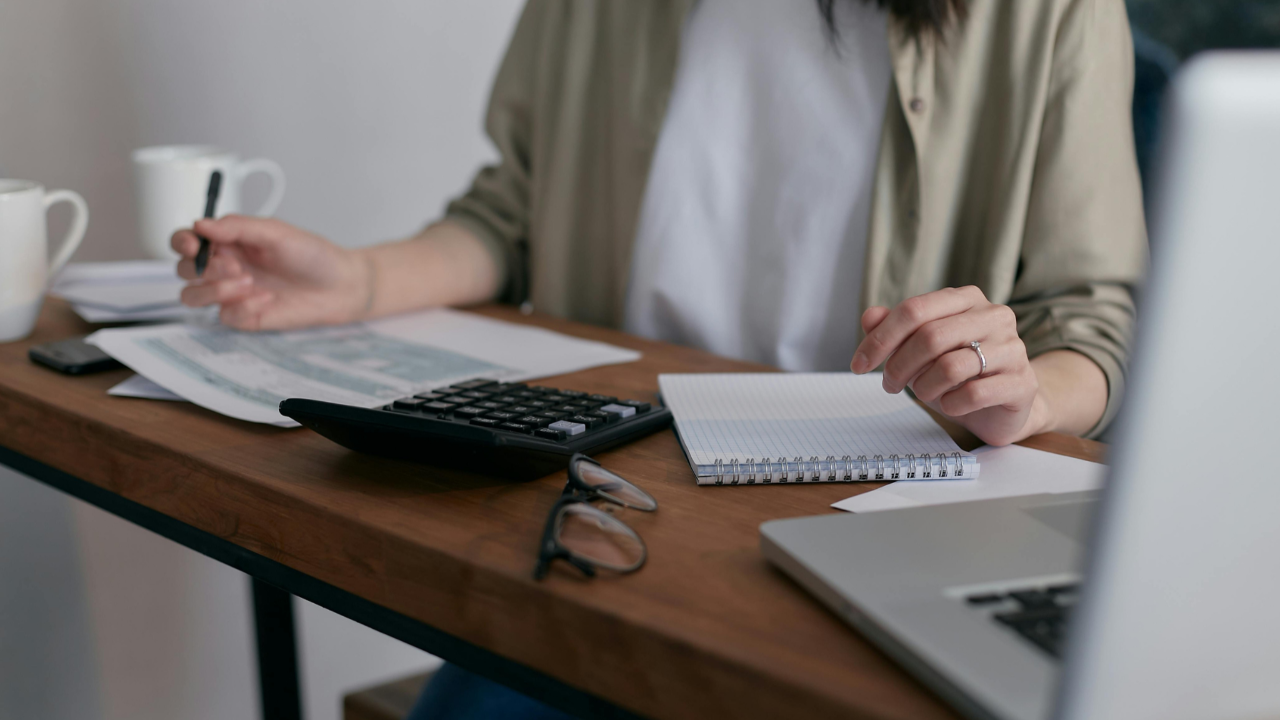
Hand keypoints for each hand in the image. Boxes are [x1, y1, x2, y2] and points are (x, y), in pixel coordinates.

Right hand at [173, 215, 370, 330]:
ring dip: (213, 289)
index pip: (186, 241)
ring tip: (248, 281)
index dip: (182, 242)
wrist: (341, 286)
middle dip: (203, 268)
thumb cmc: (312, 255)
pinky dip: (243, 307)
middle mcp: (225, 267)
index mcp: (228, 241)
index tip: (193, 244)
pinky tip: (268, 299)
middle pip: (183, 269)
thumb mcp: (276, 232)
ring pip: (192, 296)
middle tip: (236, 266)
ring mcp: (231, 294)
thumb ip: (237, 226)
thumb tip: (201, 224)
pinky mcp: (244, 316)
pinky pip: (225, 316)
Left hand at [850, 286, 1044, 445]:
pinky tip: (950, 405)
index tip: (858, 364)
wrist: (1003, 406)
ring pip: (950, 366)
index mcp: (966, 299)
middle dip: (898, 366)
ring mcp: (1012, 348)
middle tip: (890, 385)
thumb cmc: (957, 373)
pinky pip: (974, 394)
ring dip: (924, 387)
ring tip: (924, 394)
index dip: (880, 339)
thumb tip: (870, 317)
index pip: (914, 310)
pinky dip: (951, 404)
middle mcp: (994, 316)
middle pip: (929, 337)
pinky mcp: (1022, 382)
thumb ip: (895, 330)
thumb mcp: (920, 351)